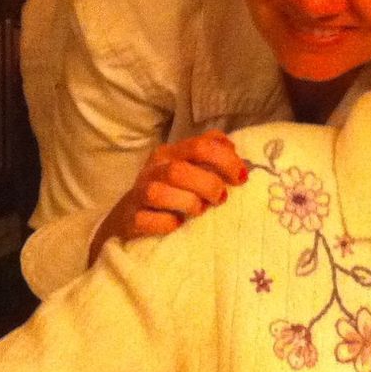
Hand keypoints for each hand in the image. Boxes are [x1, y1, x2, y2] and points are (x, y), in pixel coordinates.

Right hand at [91, 132, 249, 263]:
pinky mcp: (131, 218)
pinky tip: (177, 225)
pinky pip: (148, 220)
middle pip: (179, 170)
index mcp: (169, 153)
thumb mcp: (188, 167)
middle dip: (208, 186)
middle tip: (220, 199)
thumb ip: (210, 152)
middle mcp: (152, 169)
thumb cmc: (169, 191)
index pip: (200, 146)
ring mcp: (138, 194)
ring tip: (199, 211)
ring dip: (188, 204)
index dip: (226, 161)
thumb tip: (232, 149)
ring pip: (160, 193)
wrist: (129, 218)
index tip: (241, 178)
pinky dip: (168, 224)